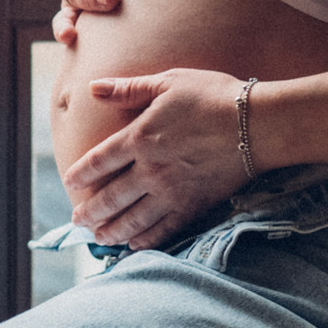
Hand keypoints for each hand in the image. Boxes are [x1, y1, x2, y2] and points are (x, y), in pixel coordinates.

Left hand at [61, 66, 247, 249]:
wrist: (258, 124)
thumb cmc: (214, 96)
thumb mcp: (169, 82)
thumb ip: (129, 89)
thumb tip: (93, 86)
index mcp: (139, 137)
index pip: (99, 161)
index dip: (80, 173)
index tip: (69, 182)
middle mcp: (150, 169)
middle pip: (110, 197)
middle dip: (91, 212)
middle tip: (78, 221)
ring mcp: (172, 191)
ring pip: (133, 219)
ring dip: (112, 230)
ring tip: (99, 238)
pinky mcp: (194, 205)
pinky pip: (165, 230)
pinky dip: (147, 240)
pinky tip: (135, 245)